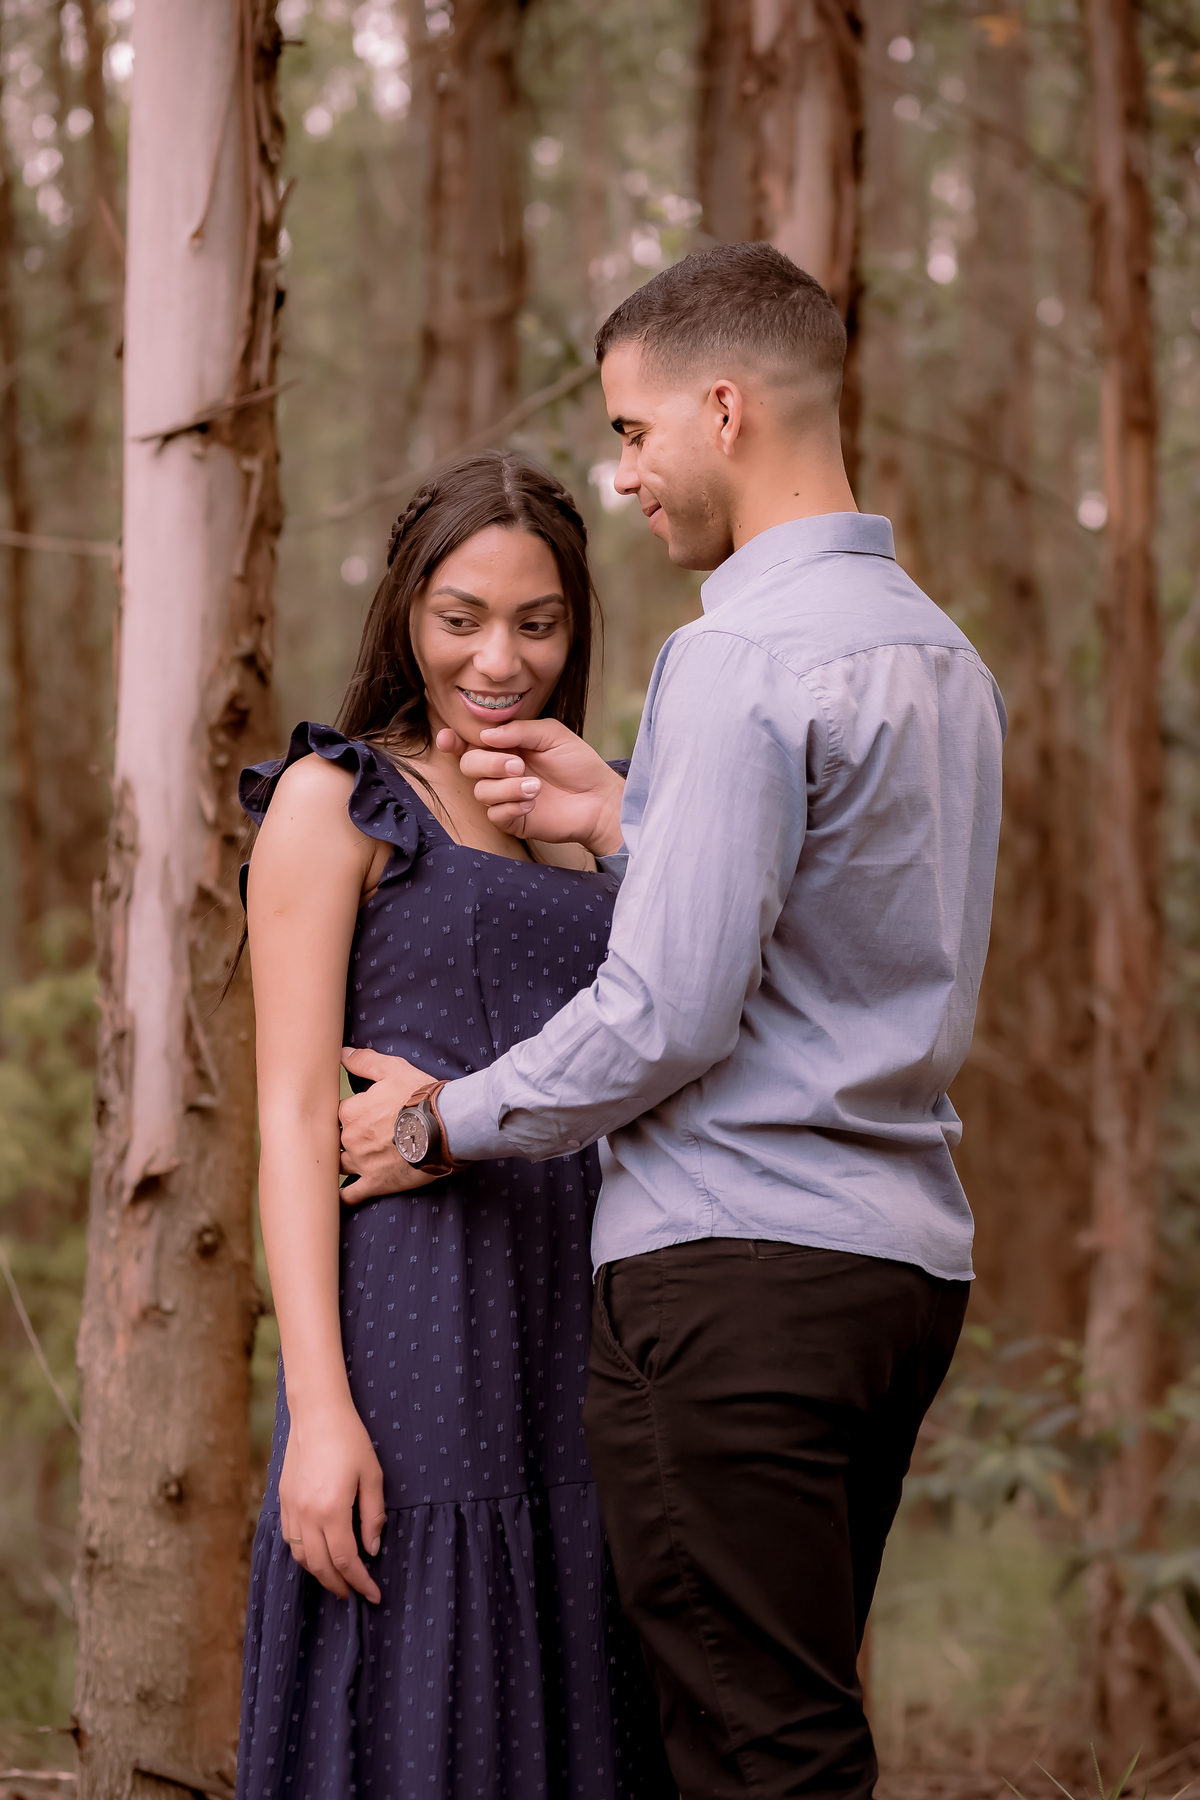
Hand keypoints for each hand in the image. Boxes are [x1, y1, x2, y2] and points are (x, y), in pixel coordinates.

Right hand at [279, 1397, 387, 1603]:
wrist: (317, 1413)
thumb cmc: (350, 1440)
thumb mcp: (372, 1476)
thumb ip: (373, 1516)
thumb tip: (372, 1550)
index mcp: (331, 1510)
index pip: (346, 1561)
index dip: (360, 1582)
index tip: (373, 1594)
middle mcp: (306, 1515)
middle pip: (320, 1566)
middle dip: (339, 1585)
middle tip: (354, 1594)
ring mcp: (291, 1508)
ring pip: (301, 1557)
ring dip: (319, 1574)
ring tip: (336, 1580)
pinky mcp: (282, 1500)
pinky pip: (289, 1539)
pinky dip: (303, 1555)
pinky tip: (317, 1555)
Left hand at [339, 1046, 441, 1200]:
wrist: (445, 1127)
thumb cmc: (420, 1096)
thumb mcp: (393, 1069)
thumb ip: (364, 1061)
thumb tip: (342, 1054)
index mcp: (350, 1112)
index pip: (338, 1112)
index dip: (349, 1111)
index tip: (361, 1112)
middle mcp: (350, 1139)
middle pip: (335, 1139)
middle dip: (342, 1137)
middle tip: (356, 1135)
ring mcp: (361, 1163)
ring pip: (338, 1165)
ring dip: (339, 1163)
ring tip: (342, 1163)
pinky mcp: (375, 1183)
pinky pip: (350, 1195)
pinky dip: (341, 1198)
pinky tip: (335, 1199)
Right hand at [434, 720, 624, 853]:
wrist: (599, 798)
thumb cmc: (578, 763)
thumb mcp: (551, 734)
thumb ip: (518, 730)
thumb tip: (485, 736)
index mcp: (506, 747)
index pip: (470, 744)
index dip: (453, 742)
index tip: (449, 740)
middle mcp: (500, 771)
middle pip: (468, 766)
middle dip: (488, 763)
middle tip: (518, 764)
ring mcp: (505, 797)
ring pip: (481, 792)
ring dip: (506, 787)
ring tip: (535, 786)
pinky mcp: (513, 820)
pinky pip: (494, 814)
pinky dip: (511, 806)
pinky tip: (532, 803)